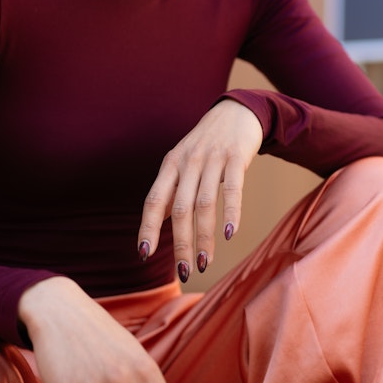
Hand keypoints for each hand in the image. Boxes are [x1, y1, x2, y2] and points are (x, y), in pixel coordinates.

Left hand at [137, 99, 262, 281]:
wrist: (237, 111)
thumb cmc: (208, 144)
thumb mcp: (183, 162)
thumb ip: (173, 190)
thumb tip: (161, 222)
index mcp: (170, 166)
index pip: (154, 201)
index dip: (148, 228)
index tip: (145, 254)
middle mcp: (188, 163)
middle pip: (180, 209)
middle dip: (181, 243)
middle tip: (185, 271)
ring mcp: (212, 159)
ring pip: (205, 204)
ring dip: (204, 237)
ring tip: (205, 262)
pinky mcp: (236, 157)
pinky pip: (232, 189)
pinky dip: (231, 213)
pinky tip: (230, 234)